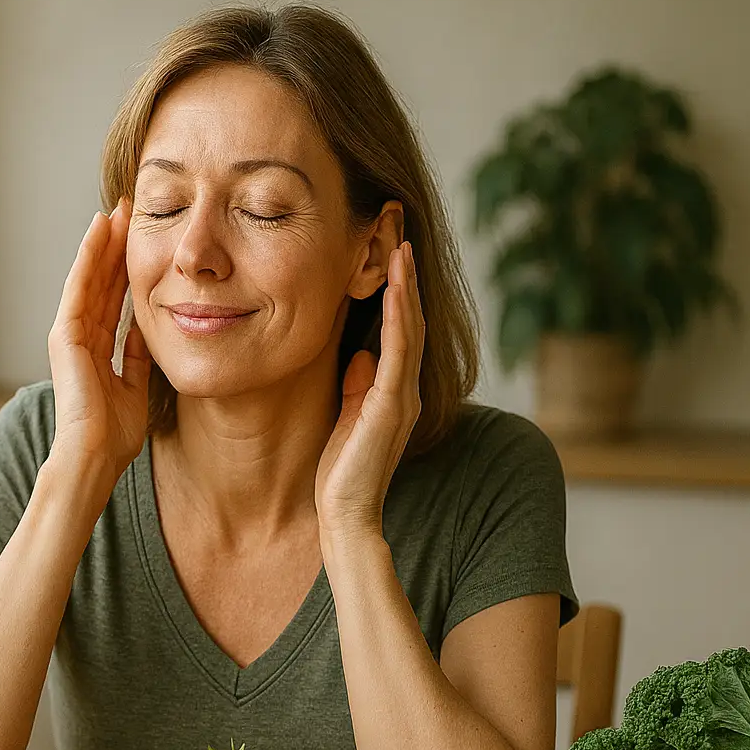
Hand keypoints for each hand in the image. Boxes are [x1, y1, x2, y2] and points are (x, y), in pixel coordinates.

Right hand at [46, 199, 150, 486]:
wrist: (94, 456)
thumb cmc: (114, 435)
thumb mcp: (135, 386)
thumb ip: (137, 357)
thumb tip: (146, 331)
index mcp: (98, 349)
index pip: (114, 298)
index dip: (128, 268)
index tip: (144, 238)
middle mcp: (81, 337)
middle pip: (100, 281)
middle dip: (115, 246)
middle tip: (130, 210)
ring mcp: (69, 334)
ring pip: (88, 277)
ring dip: (102, 242)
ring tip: (117, 210)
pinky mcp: (64, 335)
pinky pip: (79, 287)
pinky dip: (88, 257)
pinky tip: (100, 231)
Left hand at [315, 241, 424, 543]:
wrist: (344, 515)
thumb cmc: (340, 474)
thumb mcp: (345, 417)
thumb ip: (355, 386)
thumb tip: (359, 355)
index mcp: (392, 392)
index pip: (399, 332)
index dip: (397, 293)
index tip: (388, 254)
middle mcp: (404, 390)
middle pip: (409, 322)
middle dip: (405, 278)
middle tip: (400, 234)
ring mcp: (402, 397)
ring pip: (408, 330)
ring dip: (405, 288)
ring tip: (400, 247)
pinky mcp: (391, 406)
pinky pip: (399, 352)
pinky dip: (399, 318)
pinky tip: (396, 290)